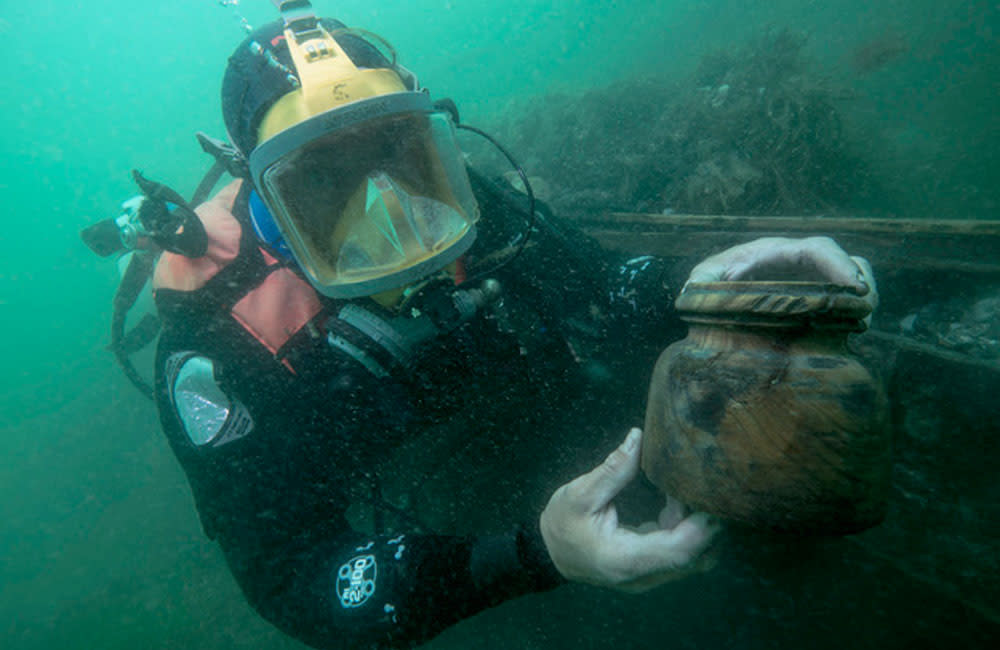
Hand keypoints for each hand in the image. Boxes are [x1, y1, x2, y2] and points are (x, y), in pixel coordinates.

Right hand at [540, 428, 720, 592]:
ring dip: (699, 525)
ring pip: (696, 558)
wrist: (549, 553)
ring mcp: (650, 576)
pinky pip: (683, 553)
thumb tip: (638, 438)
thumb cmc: (561, 525)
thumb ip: (613, 469)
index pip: (679, 551)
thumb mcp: (579, 494)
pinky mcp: (652, 568)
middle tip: (707, 486)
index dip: (702, 526)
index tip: (708, 495)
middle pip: (697, 557)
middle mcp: (643, 575)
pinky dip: (688, 528)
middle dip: (709, 523)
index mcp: (625, 560)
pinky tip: (675, 500)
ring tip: (685, 489)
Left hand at [687, 235, 876, 308]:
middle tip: (866, 308)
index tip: (853, 285)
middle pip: (844, 259)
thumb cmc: (710, 285)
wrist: (716, 298)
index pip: (816, 248)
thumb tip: (695, 290)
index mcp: (775, 253)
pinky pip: (844, 301)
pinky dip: (853, 312)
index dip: (839, 262)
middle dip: (861, 280)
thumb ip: (702, 281)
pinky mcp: (816, 301)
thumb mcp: (703, 281)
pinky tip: (852, 330)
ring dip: (862, 297)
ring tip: (862, 322)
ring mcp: (810, 281)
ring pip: (850, 278)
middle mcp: (798, 263)